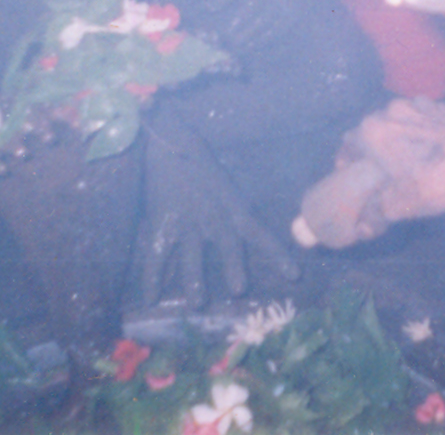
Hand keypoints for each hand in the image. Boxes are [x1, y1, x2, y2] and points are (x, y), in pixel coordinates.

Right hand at [136, 120, 298, 306]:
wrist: (168, 142)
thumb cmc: (199, 163)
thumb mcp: (226, 186)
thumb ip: (234, 211)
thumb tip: (246, 234)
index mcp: (233, 207)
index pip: (260, 234)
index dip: (277, 255)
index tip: (294, 275)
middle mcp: (214, 217)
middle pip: (228, 245)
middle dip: (234, 267)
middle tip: (239, 288)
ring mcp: (187, 222)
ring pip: (192, 256)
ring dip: (194, 281)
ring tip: (197, 303)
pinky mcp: (161, 223)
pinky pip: (156, 256)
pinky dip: (152, 279)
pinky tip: (150, 298)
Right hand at [297, 99, 444, 246]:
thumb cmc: (434, 183)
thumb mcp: (397, 207)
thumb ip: (372, 214)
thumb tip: (361, 227)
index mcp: (372, 130)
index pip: (348, 144)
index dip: (348, 162)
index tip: (352, 175)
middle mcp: (391, 109)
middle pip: (374, 130)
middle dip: (374, 149)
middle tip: (381, 171)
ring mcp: (419, 103)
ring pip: (400, 121)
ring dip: (399, 137)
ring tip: (408, 159)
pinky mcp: (442, 106)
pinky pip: (424, 119)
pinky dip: (422, 131)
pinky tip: (431, 149)